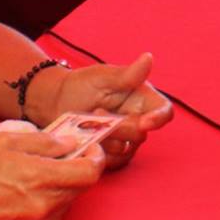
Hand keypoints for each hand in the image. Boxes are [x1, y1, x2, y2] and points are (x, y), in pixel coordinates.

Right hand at [0, 129, 104, 219]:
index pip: (90, 172)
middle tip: (63, 158)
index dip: (95, 158)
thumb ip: (43, 141)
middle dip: (78, 169)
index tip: (90, 149)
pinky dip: (50, 203)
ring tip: (38, 177)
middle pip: (82, 186)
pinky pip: (54, 216)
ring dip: (63, 186)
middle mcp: (46, 205)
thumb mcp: (4, 142)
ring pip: (68, 201)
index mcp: (41, 178)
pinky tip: (28, 195)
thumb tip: (70, 144)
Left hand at [44, 52, 173, 171]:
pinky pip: (111, 162)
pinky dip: (97, 151)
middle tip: (98, 113)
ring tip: (87, 123)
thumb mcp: (102, 77)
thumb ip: (127, 74)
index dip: (158, 119)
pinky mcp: (111, 155)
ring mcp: (125, 140)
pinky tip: (85, 137)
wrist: (56, 102)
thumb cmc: (82, 85)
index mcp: (142, 99)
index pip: (163, 111)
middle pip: (141, 134)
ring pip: (125, 150)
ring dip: (105, 138)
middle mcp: (138, 120)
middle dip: (120, 127)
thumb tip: (148, 58)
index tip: (145, 123)